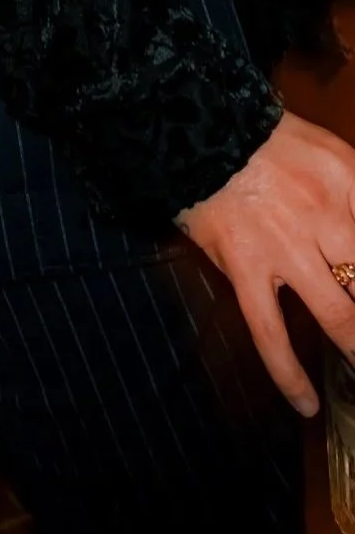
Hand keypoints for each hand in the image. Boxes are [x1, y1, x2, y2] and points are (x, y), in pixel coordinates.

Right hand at [179, 110, 354, 415]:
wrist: (194, 129)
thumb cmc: (266, 141)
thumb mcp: (330, 152)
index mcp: (350, 181)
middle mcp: (327, 214)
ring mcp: (286, 245)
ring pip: (339, 315)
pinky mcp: (244, 267)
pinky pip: (269, 331)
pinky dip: (290, 373)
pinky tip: (307, 404)